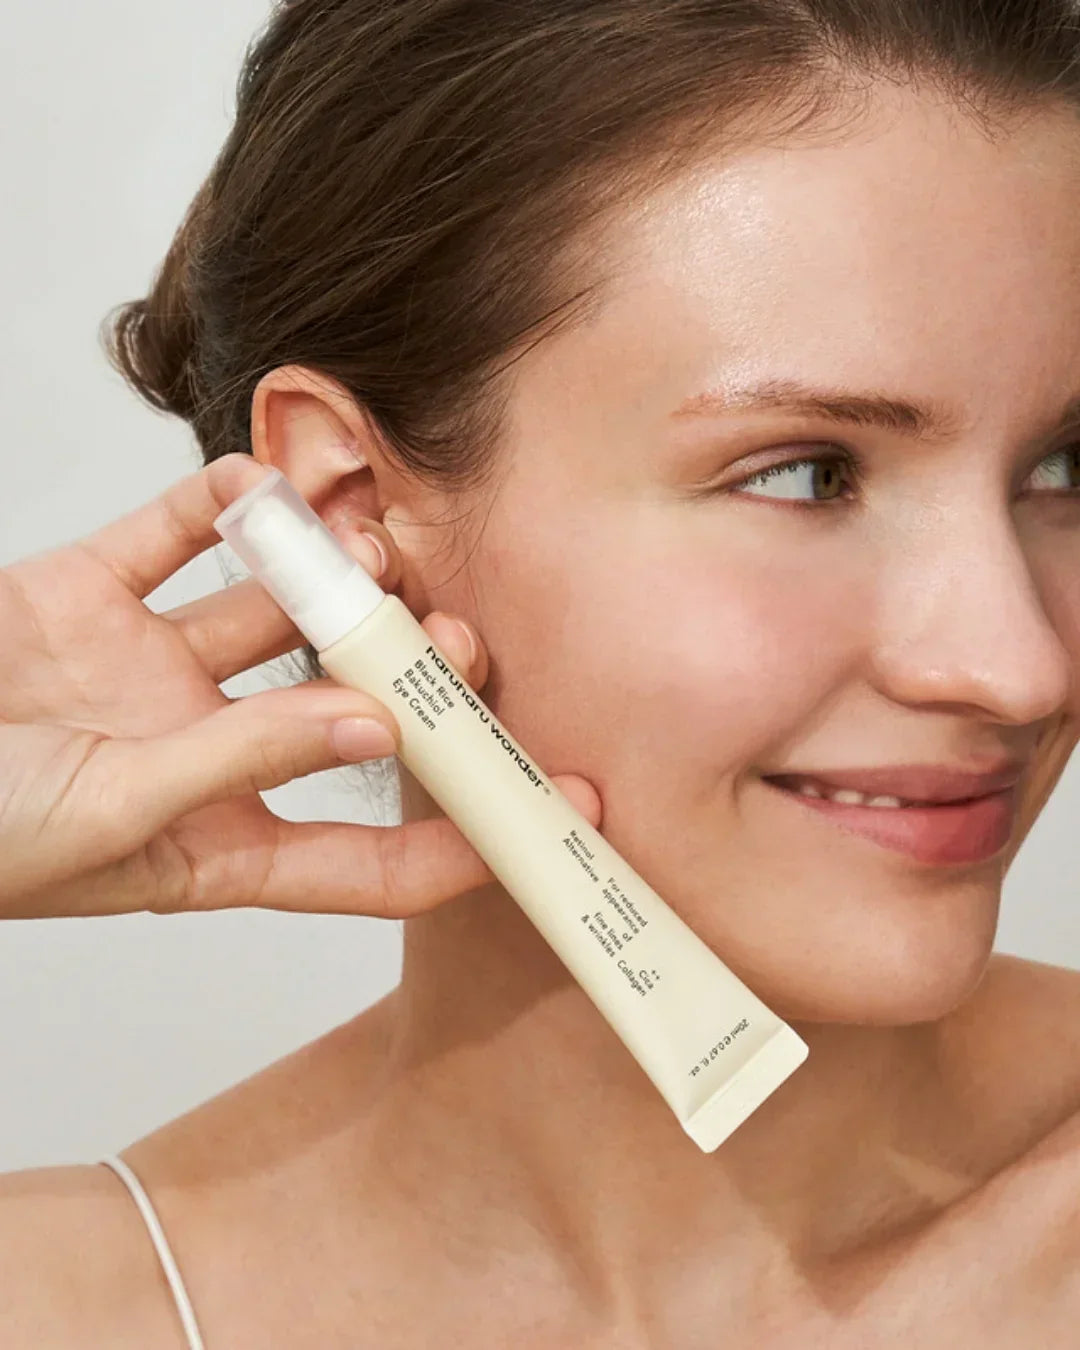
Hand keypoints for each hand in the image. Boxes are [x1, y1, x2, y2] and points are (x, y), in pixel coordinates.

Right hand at [0, 454, 600, 918]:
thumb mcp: (105, 820)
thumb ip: (239, 762)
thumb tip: (368, 718)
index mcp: (214, 844)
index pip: (370, 853)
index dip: (467, 837)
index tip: (558, 806)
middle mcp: (202, 753)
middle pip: (340, 710)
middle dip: (407, 676)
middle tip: (464, 634)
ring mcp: (150, 670)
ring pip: (273, 612)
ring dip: (328, 577)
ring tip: (376, 544)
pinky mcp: (91, 596)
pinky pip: (173, 536)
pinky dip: (222, 506)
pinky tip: (266, 480)